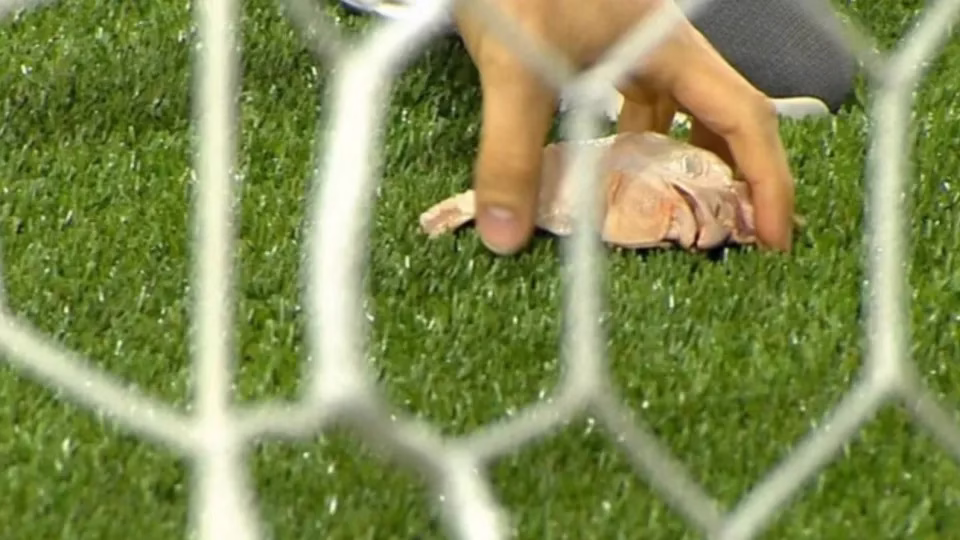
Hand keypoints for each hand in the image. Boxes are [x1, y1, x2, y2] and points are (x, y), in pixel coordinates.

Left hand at [452, 0, 794, 253]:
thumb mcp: (514, 70)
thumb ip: (511, 152)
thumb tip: (506, 235)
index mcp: (670, 48)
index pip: (745, 118)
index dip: (768, 182)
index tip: (773, 239)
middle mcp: (664, 47)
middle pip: (725, 118)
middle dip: (736, 179)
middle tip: (733, 238)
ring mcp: (637, 45)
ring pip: (682, 111)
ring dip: (686, 163)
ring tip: (680, 216)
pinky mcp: (605, 46)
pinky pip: (641, 103)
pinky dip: (641, 143)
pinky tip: (616, 172)